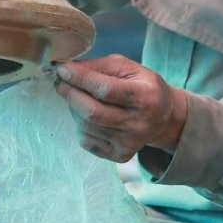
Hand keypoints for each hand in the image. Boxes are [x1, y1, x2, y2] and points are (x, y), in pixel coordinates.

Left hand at [52, 55, 188, 162]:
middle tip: (59, 82)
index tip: (61, 69)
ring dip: (74, 108)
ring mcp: (129, 143)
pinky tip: (88, 116)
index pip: (106, 90)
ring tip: (78, 97)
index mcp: (145, 96)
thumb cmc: (141, 86)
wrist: (163, 117)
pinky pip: (86, 140)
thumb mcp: (127, 67)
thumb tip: (67, 69)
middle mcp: (139, 123)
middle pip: (92, 112)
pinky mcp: (120, 156)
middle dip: (70, 94)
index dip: (80, 79)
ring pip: (86, 126)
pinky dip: (80, 126)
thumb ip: (99, 66)